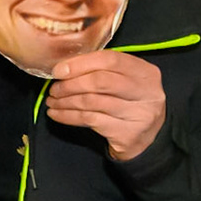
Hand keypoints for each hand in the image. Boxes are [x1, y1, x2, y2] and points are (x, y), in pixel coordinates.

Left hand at [46, 50, 165, 160]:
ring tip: (52, 101)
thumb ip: (102, 71)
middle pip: (100, 81)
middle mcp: (147, 92)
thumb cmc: (129, 104)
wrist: (146, 141)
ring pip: (92, 102)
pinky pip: (90, 120)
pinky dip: (68, 116)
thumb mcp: (125, 82)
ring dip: (66, 101)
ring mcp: (140, 115)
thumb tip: (64, 68)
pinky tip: (57, 114)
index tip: (58, 70)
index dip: (80, 63)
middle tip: (54, 88)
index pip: (110, 60)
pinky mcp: (128, 134)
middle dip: (71, 84)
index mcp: (146, 72)